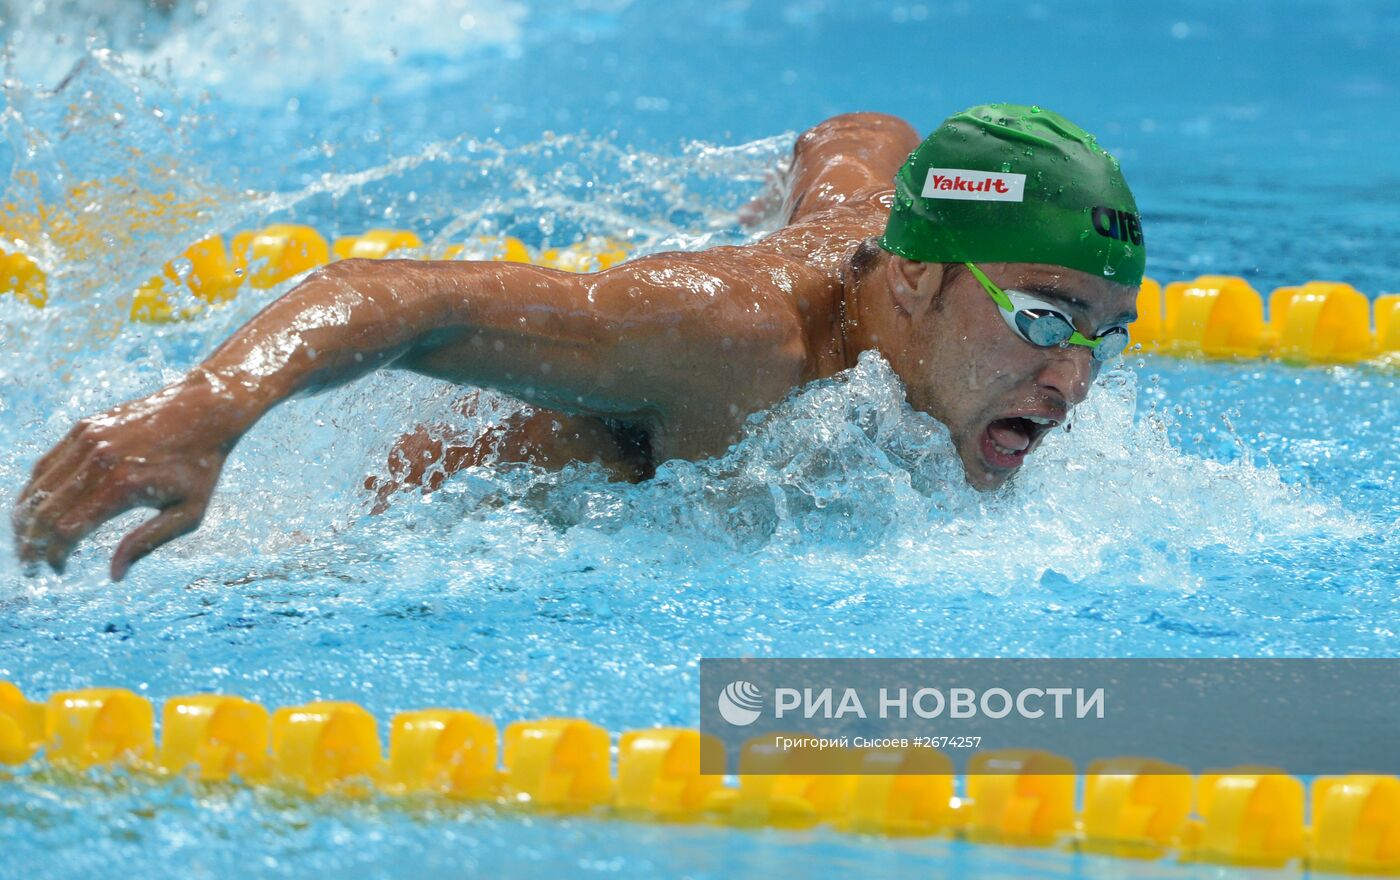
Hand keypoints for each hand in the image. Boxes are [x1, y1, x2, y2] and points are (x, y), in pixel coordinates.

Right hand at [12, 381, 233, 579]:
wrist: (205, 409)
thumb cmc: (201, 468)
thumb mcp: (188, 513)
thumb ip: (147, 543)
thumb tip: (114, 575)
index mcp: (123, 486)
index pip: (68, 530)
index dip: (55, 555)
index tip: (58, 570)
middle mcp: (99, 461)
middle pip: (45, 511)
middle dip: (31, 544)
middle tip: (29, 565)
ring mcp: (87, 439)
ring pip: (39, 487)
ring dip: (26, 519)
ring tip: (27, 541)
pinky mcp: (84, 427)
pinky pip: (47, 464)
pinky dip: (36, 491)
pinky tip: (38, 510)